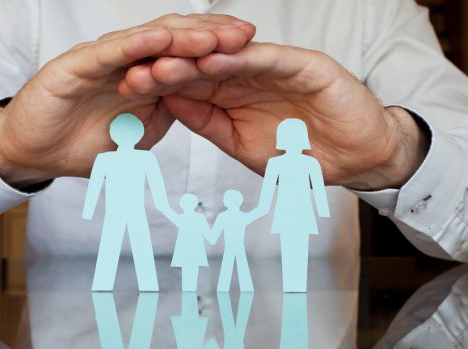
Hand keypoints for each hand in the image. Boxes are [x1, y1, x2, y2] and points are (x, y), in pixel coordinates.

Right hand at [0, 14, 255, 186]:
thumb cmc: (86, 143)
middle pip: (176, 41)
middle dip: (212, 36)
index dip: (219, 53)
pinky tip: (161, 38)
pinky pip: (112, 53)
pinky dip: (137, 45)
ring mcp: (104, 60)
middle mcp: (128, 62)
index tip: (253, 53)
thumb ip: (166, 115)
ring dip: (182, 36)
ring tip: (215, 34)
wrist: (39, 153)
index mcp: (145, 77)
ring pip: (148, 42)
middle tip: (246, 34)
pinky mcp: (77, 65)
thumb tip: (198, 105)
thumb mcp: (140, 134)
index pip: (187, 58)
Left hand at [123, 43, 428, 189]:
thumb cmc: (300, 155)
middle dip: (168, 69)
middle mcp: (248, 76)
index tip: (128, 91)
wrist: (354, 158)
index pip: (189, 86)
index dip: (159, 87)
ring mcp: (274, 68)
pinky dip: (243, 57)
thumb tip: (170, 105)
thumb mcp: (241, 145)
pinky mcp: (303, 64)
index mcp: (232, 96)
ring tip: (165, 62)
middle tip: (135, 73)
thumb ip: (208, 123)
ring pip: (229, 58)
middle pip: (201, 67)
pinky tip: (216, 58)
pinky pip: (269, 58)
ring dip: (197, 60)